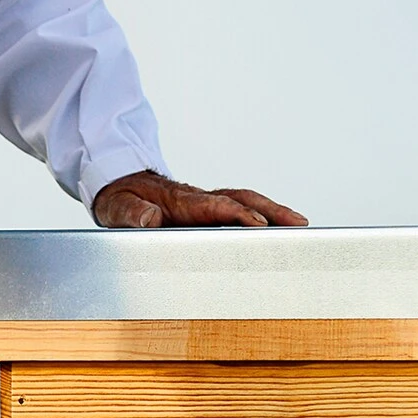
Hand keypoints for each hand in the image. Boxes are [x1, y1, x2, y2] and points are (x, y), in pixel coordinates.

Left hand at [92, 170, 307, 228]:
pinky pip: (239, 211)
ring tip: (301, 226)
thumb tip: (150, 218)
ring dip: (274, 213)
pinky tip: (278, 230)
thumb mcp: (117, 208)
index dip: (237, 214)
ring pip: (246, 203)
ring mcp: (205, 205)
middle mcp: (198, 200)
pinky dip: (262, 217)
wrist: (118, 187)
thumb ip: (131, 214)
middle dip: (272, 210)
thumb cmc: (119, 200)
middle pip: (242, 199)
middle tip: (299, 224)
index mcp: (179, 201)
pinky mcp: (207, 212)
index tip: (258, 225)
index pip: (215, 206)